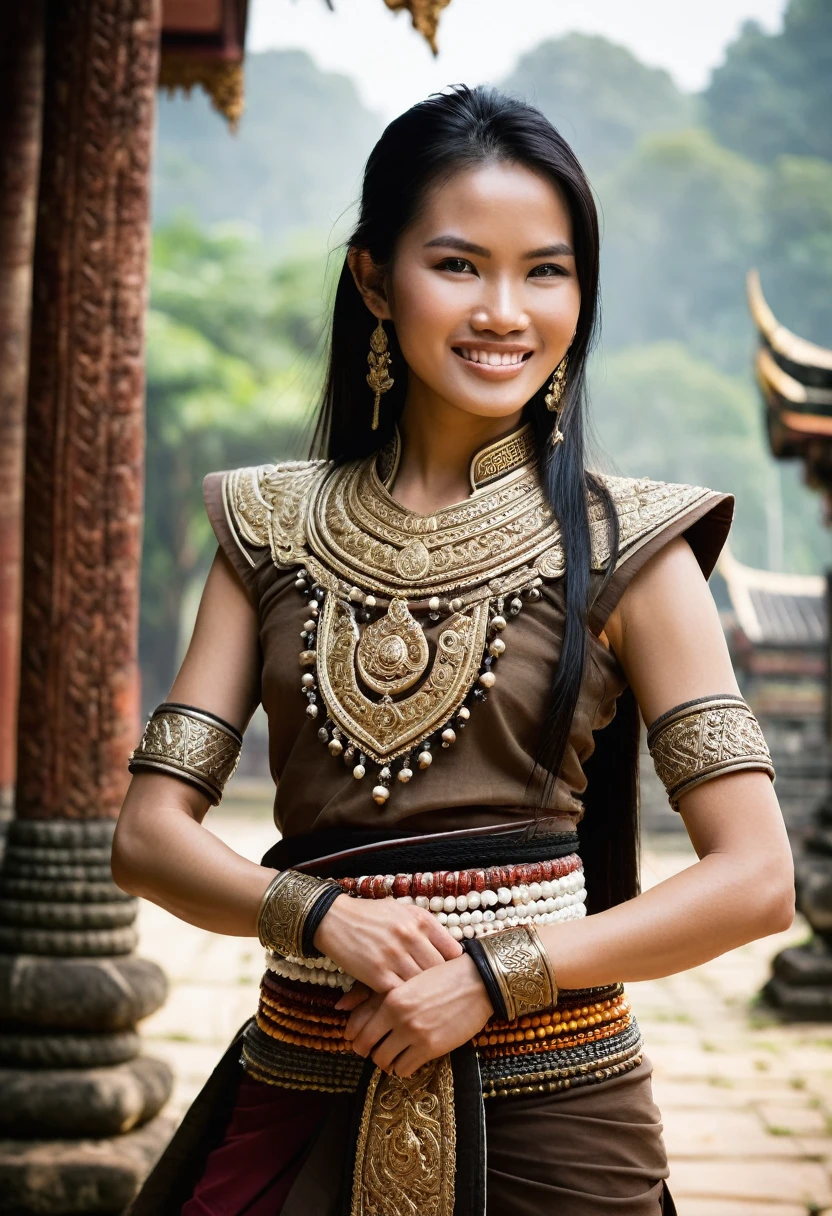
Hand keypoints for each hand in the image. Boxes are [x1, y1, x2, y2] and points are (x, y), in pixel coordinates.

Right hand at [313, 894, 461, 993]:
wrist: (335, 919)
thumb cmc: (372, 915)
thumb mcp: (403, 911)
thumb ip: (428, 928)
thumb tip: (453, 950)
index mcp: (420, 920)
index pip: (453, 951)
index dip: (454, 967)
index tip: (452, 975)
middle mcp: (410, 936)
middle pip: (439, 971)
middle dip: (440, 984)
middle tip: (440, 993)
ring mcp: (394, 957)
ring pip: (421, 985)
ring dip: (422, 994)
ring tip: (425, 1001)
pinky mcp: (377, 975)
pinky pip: (400, 994)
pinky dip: (404, 1000)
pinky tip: (404, 1002)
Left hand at [342, 952, 492, 1076]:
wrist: (478, 981)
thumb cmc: (442, 975)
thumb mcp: (406, 979)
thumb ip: (371, 991)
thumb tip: (340, 1005)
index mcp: (391, 997)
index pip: (358, 1027)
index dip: (355, 1038)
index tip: (359, 1040)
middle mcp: (399, 1016)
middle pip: (368, 1047)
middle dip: (369, 1051)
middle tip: (376, 1050)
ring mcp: (415, 1033)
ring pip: (384, 1061)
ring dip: (386, 1060)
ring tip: (394, 1054)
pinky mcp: (431, 1048)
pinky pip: (404, 1068)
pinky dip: (403, 1066)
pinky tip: (409, 1057)